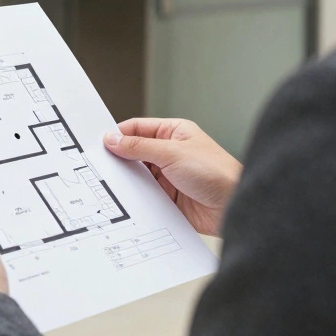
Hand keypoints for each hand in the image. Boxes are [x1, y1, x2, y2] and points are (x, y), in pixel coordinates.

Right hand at [104, 118, 241, 235]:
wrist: (235, 206)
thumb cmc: (216, 172)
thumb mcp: (172, 153)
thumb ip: (139, 146)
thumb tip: (113, 139)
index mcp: (173, 133)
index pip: (138, 128)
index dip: (118, 135)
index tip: (99, 144)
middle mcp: (170, 153)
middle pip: (135, 153)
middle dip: (119, 159)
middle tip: (99, 165)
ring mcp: (169, 176)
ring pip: (138, 175)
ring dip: (127, 180)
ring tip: (110, 184)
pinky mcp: (169, 198)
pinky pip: (145, 196)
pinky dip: (135, 198)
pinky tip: (125, 201)